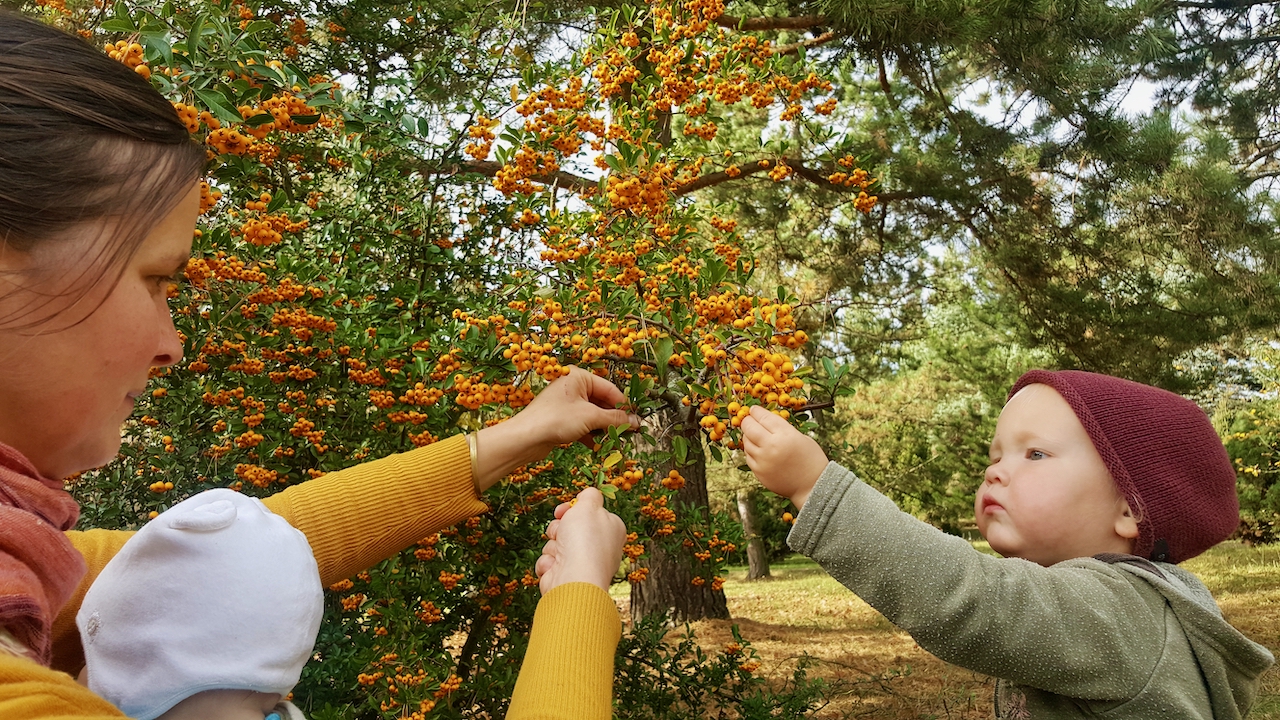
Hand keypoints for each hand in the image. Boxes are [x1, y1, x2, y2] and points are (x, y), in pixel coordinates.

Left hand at [474, 367, 638, 490]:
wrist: (525, 438)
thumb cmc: (556, 419)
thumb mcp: (590, 417)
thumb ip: (615, 419)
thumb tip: (636, 421)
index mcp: (579, 377)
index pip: (610, 390)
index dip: (624, 406)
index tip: (637, 420)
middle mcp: (573, 387)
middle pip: (602, 403)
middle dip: (614, 419)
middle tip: (629, 433)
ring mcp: (567, 404)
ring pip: (593, 415)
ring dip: (604, 429)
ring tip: (616, 441)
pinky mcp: (562, 419)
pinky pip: (583, 425)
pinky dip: (592, 434)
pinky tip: (599, 446)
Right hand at [535, 487, 625, 593]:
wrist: (574, 580)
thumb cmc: (585, 541)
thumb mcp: (589, 506)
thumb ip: (590, 495)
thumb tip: (589, 494)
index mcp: (611, 530)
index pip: (590, 513)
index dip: (574, 509)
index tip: (566, 509)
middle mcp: (600, 548)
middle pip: (570, 528)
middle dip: (559, 527)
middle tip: (561, 530)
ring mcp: (582, 564)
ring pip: (556, 544)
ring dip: (553, 545)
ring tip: (559, 552)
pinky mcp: (566, 577)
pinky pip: (549, 562)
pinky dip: (548, 562)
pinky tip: (554, 566)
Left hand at [740, 405, 827, 509]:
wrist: (813, 486)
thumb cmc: (811, 460)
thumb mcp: (801, 437)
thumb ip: (782, 429)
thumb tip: (764, 421)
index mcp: (785, 435)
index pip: (763, 417)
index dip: (756, 411)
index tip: (754, 410)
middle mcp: (771, 446)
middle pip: (749, 427)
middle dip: (747, 421)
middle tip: (749, 419)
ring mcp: (763, 460)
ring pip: (746, 442)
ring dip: (748, 436)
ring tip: (755, 435)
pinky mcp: (759, 472)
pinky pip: (748, 456)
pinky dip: (751, 450)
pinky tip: (758, 449)